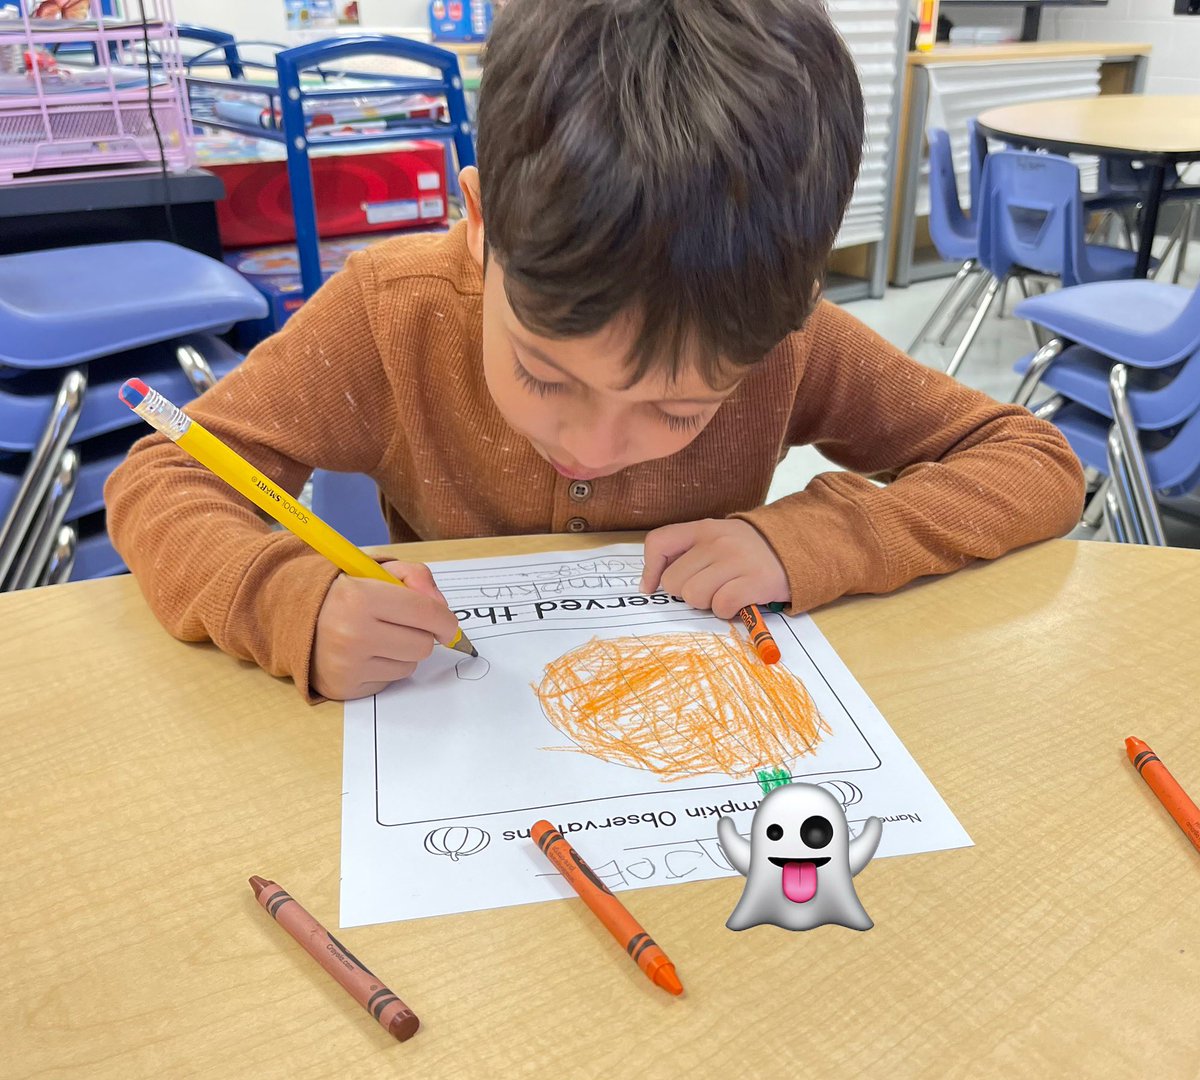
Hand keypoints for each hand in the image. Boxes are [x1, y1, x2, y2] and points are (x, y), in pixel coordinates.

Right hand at [311, 560, 459, 700]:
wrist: (293, 617)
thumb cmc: (345, 593)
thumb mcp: (377, 571)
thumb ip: (416, 578)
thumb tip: (443, 609)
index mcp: (361, 597)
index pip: (425, 613)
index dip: (445, 620)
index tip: (448, 624)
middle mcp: (353, 634)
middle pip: (423, 645)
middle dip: (421, 634)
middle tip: (401, 624)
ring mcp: (347, 665)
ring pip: (409, 666)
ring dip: (402, 652)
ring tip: (378, 636)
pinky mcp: (345, 688)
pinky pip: (389, 681)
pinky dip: (385, 667)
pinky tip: (366, 653)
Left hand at [640, 519, 788, 619]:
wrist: (797, 547)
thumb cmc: (749, 551)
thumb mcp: (717, 538)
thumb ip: (687, 552)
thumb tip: (653, 583)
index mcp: (702, 528)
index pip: (658, 542)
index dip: (650, 570)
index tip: (653, 587)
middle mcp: (716, 541)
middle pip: (674, 582)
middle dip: (687, 593)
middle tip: (709, 589)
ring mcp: (736, 560)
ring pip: (694, 596)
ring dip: (707, 604)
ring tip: (725, 593)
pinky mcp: (755, 581)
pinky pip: (721, 606)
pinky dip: (727, 611)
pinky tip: (738, 601)